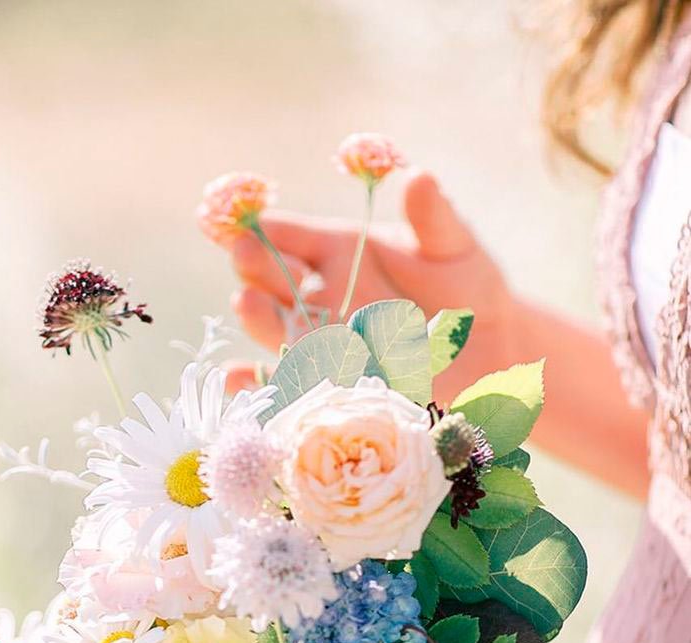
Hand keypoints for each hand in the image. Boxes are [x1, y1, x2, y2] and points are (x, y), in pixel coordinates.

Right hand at [217, 170, 515, 400]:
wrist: (486, 352)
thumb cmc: (467, 288)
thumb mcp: (454, 248)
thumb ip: (435, 217)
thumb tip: (419, 178)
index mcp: (339, 252)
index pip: (292, 235)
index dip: (268, 226)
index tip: (250, 220)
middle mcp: (320, 296)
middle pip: (276, 278)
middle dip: (257, 265)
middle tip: (245, 253)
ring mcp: (320, 341)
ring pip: (277, 328)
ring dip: (259, 317)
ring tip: (249, 304)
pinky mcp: (327, 383)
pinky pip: (285, 383)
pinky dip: (257, 383)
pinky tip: (238, 379)